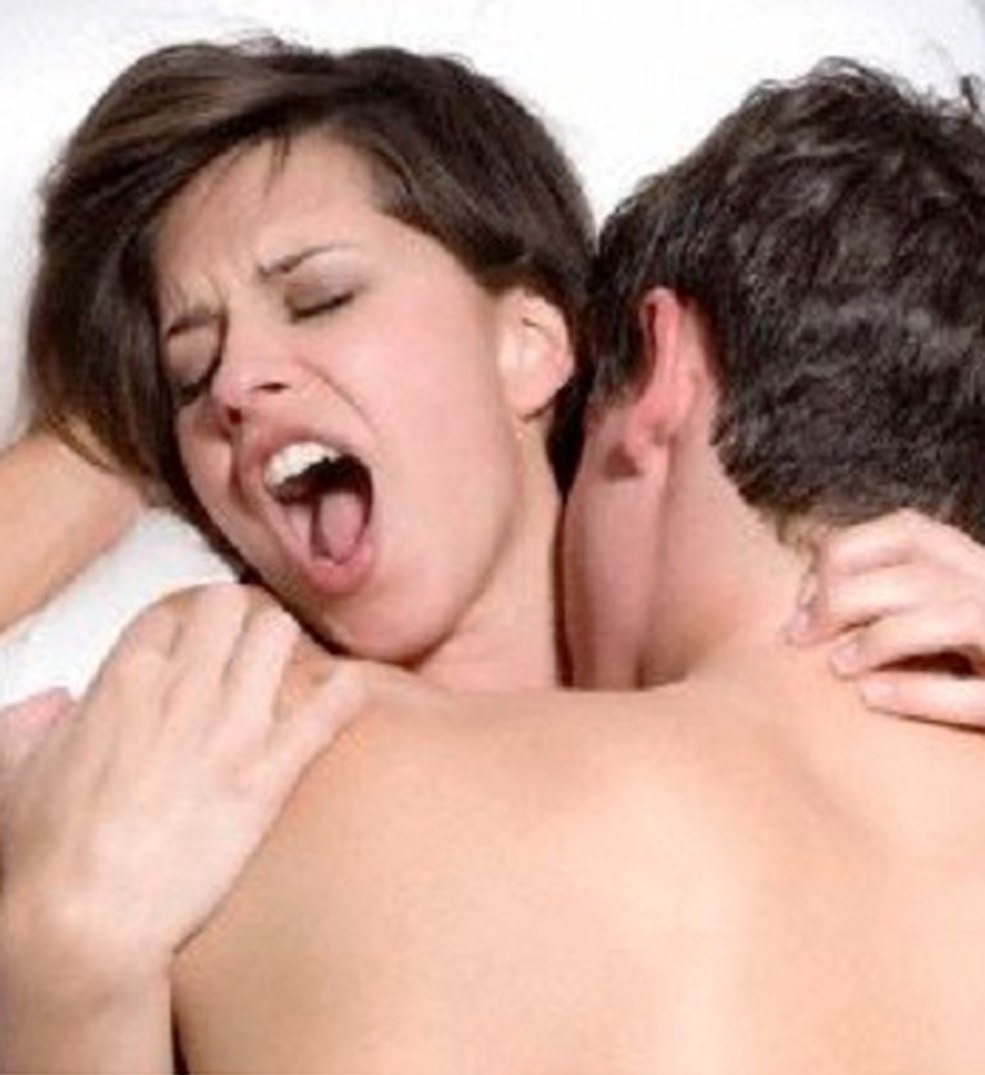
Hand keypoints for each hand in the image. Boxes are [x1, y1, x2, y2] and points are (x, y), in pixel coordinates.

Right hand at [0, 583, 362, 983]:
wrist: (87, 923)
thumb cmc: (47, 854)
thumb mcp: (13, 772)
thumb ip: (29, 721)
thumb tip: (51, 703)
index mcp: (124, 681)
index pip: (171, 611)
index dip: (184, 629)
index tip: (192, 649)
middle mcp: (182, 689)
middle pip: (229, 605)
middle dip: (239, 620)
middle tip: (244, 649)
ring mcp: (230, 728)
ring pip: (278, 634)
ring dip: (283, 647)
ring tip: (285, 670)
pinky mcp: (267, 775)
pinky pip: (325, 711)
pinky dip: (344, 692)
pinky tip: (351, 687)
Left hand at [786, 510, 984, 726]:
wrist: (982, 739)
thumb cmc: (960, 660)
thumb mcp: (933, 609)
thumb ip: (885, 591)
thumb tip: (805, 595)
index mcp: (976, 565)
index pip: (907, 530)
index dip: (843, 554)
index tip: (803, 599)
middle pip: (919, 574)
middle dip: (844, 599)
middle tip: (800, 635)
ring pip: (951, 621)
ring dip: (880, 640)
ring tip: (838, 666)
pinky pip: (976, 697)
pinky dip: (917, 693)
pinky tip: (870, 697)